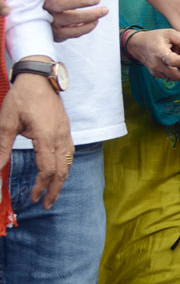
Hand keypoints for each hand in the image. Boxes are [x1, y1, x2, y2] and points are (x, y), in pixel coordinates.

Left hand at [0, 71, 72, 207]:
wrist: (39, 79)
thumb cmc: (22, 98)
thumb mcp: (6, 123)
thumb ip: (2, 148)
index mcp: (46, 137)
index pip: (48, 169)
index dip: (41, 186)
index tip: (33, 198)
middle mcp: (60, 137)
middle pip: (63, 170)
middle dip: (55, 189)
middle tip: (47, 204)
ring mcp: (66, 133)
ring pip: (69, 163)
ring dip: (62, 180)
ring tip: (54, 192)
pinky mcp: (67, 129)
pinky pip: (70, 153)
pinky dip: (66, 167)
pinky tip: (60, 171)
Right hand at [39, 0, 106, 40]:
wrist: (56, 20)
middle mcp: (46, 6)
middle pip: (59, 4)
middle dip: (79, 1)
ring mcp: (50, 21)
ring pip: (68, 19)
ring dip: (89, 15)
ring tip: (105, 10)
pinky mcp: (57, 34)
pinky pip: (72, 33)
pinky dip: (86, 27)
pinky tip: (96, 21)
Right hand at [126, 28, 179, 81]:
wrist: (137, 45)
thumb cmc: (154, 38)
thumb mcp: (169, 33)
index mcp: (160, 52)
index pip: (175, 62)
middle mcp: (157, 64)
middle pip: (177, 76)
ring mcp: (156, 71)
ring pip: (174, 77)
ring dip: (178, 70)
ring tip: (175, 59)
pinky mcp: (155, 74)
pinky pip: (169, 77)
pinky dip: (173, 71)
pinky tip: (170, 62)